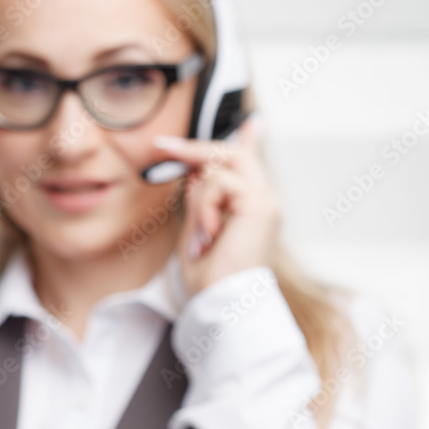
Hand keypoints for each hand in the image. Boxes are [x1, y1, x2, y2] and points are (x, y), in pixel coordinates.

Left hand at [153, 117, 280, 296]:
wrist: (223, 304)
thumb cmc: (210, 278)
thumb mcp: (197, 230)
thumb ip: (200, 200)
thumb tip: (193, 173)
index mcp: (251, 208)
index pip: (251, 164)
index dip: (248, 141)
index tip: (252, 123)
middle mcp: (263, 201)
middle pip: (233, 154)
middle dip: (195, 149)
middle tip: (162, 146)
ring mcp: (265, 202)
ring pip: (220, 166)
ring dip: (197, 198)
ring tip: (201, 234)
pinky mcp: (261, 206)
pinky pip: (219, 183)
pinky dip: (205, 208)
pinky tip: (209, 235)